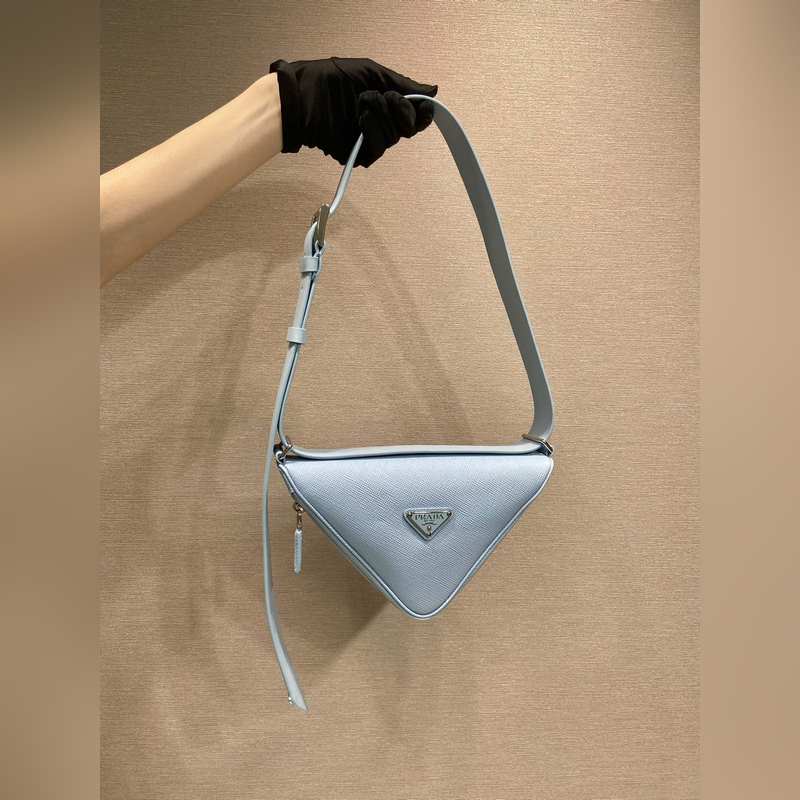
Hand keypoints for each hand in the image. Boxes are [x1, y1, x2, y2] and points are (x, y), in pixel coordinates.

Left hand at [269, 57, 436, 166]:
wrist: (304, 96)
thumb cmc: (332, 79)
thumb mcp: (372, 73)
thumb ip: (403, 84)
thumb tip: (433, 90)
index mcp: (386, 105)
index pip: (415, 117)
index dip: (422, 113)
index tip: (422, 104)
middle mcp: (381, 124)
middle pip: (408, 128)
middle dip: (400, 110)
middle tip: (383, 96)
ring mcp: (369, 141)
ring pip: (393, 138)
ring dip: (381, 117)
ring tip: (363, 102)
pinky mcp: (357, 154)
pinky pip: (377, 150)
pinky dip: (372, 132)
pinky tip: (360, 119)